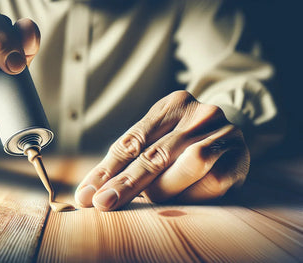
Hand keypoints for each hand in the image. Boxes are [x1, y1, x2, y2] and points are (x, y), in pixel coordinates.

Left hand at [75, 91, 249, 210]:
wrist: (233, 129)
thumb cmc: (182, 138)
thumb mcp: (156, 136)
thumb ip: (127, 158)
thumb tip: (91, 190)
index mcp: (172, 105)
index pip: (132, 141)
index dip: (107, 169)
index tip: (86, 193)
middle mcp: (198, 114)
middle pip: (155, 155)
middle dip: (125, 184)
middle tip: (102, 203)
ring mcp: (223, 132)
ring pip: (186, 166)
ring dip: (161, 190)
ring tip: (147, 201)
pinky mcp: (240, 156)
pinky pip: (211, 183)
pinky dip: (190, 195)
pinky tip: (178, 200)